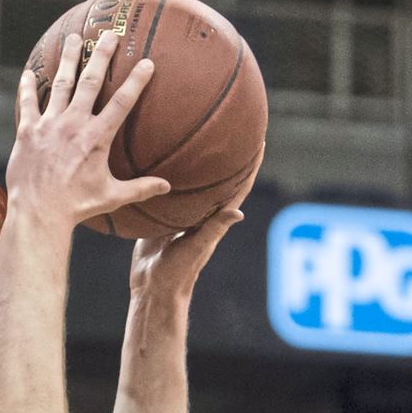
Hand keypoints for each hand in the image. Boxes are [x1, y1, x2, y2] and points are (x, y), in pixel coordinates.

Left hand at [6, 30, 170, 229]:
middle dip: (102, 56)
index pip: (123, 101)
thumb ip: (140, 188)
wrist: (39, 212)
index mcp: (97, 137)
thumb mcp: (112, 196)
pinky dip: (28, 87)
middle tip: (110, 35)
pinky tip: (28, 72)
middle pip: (91, 81)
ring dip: (69, 60)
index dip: (137, 80)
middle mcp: (74, 124)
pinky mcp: (27, 131)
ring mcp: (49, 125)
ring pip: (61, 84)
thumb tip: (167, 187)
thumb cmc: (76, 206)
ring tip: (74, 39)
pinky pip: (28, 103)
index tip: (147, 62)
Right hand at [129, 145, 262, 296]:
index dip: (252, 164)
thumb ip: (214, 228)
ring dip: (197, 164)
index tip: (259, 140)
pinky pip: (166, 193)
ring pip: (193, 184)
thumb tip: (238, 212)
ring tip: (197, 138)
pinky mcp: (161, 218)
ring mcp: (181, 215)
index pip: (239, 186)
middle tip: (231, 128)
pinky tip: (158, 163)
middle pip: (219, 179)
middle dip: (227, 156)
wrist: (152, 284)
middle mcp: (201, 213)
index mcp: (215, 218)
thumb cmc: (179, 270)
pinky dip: (167, 178)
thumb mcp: (197, 247)